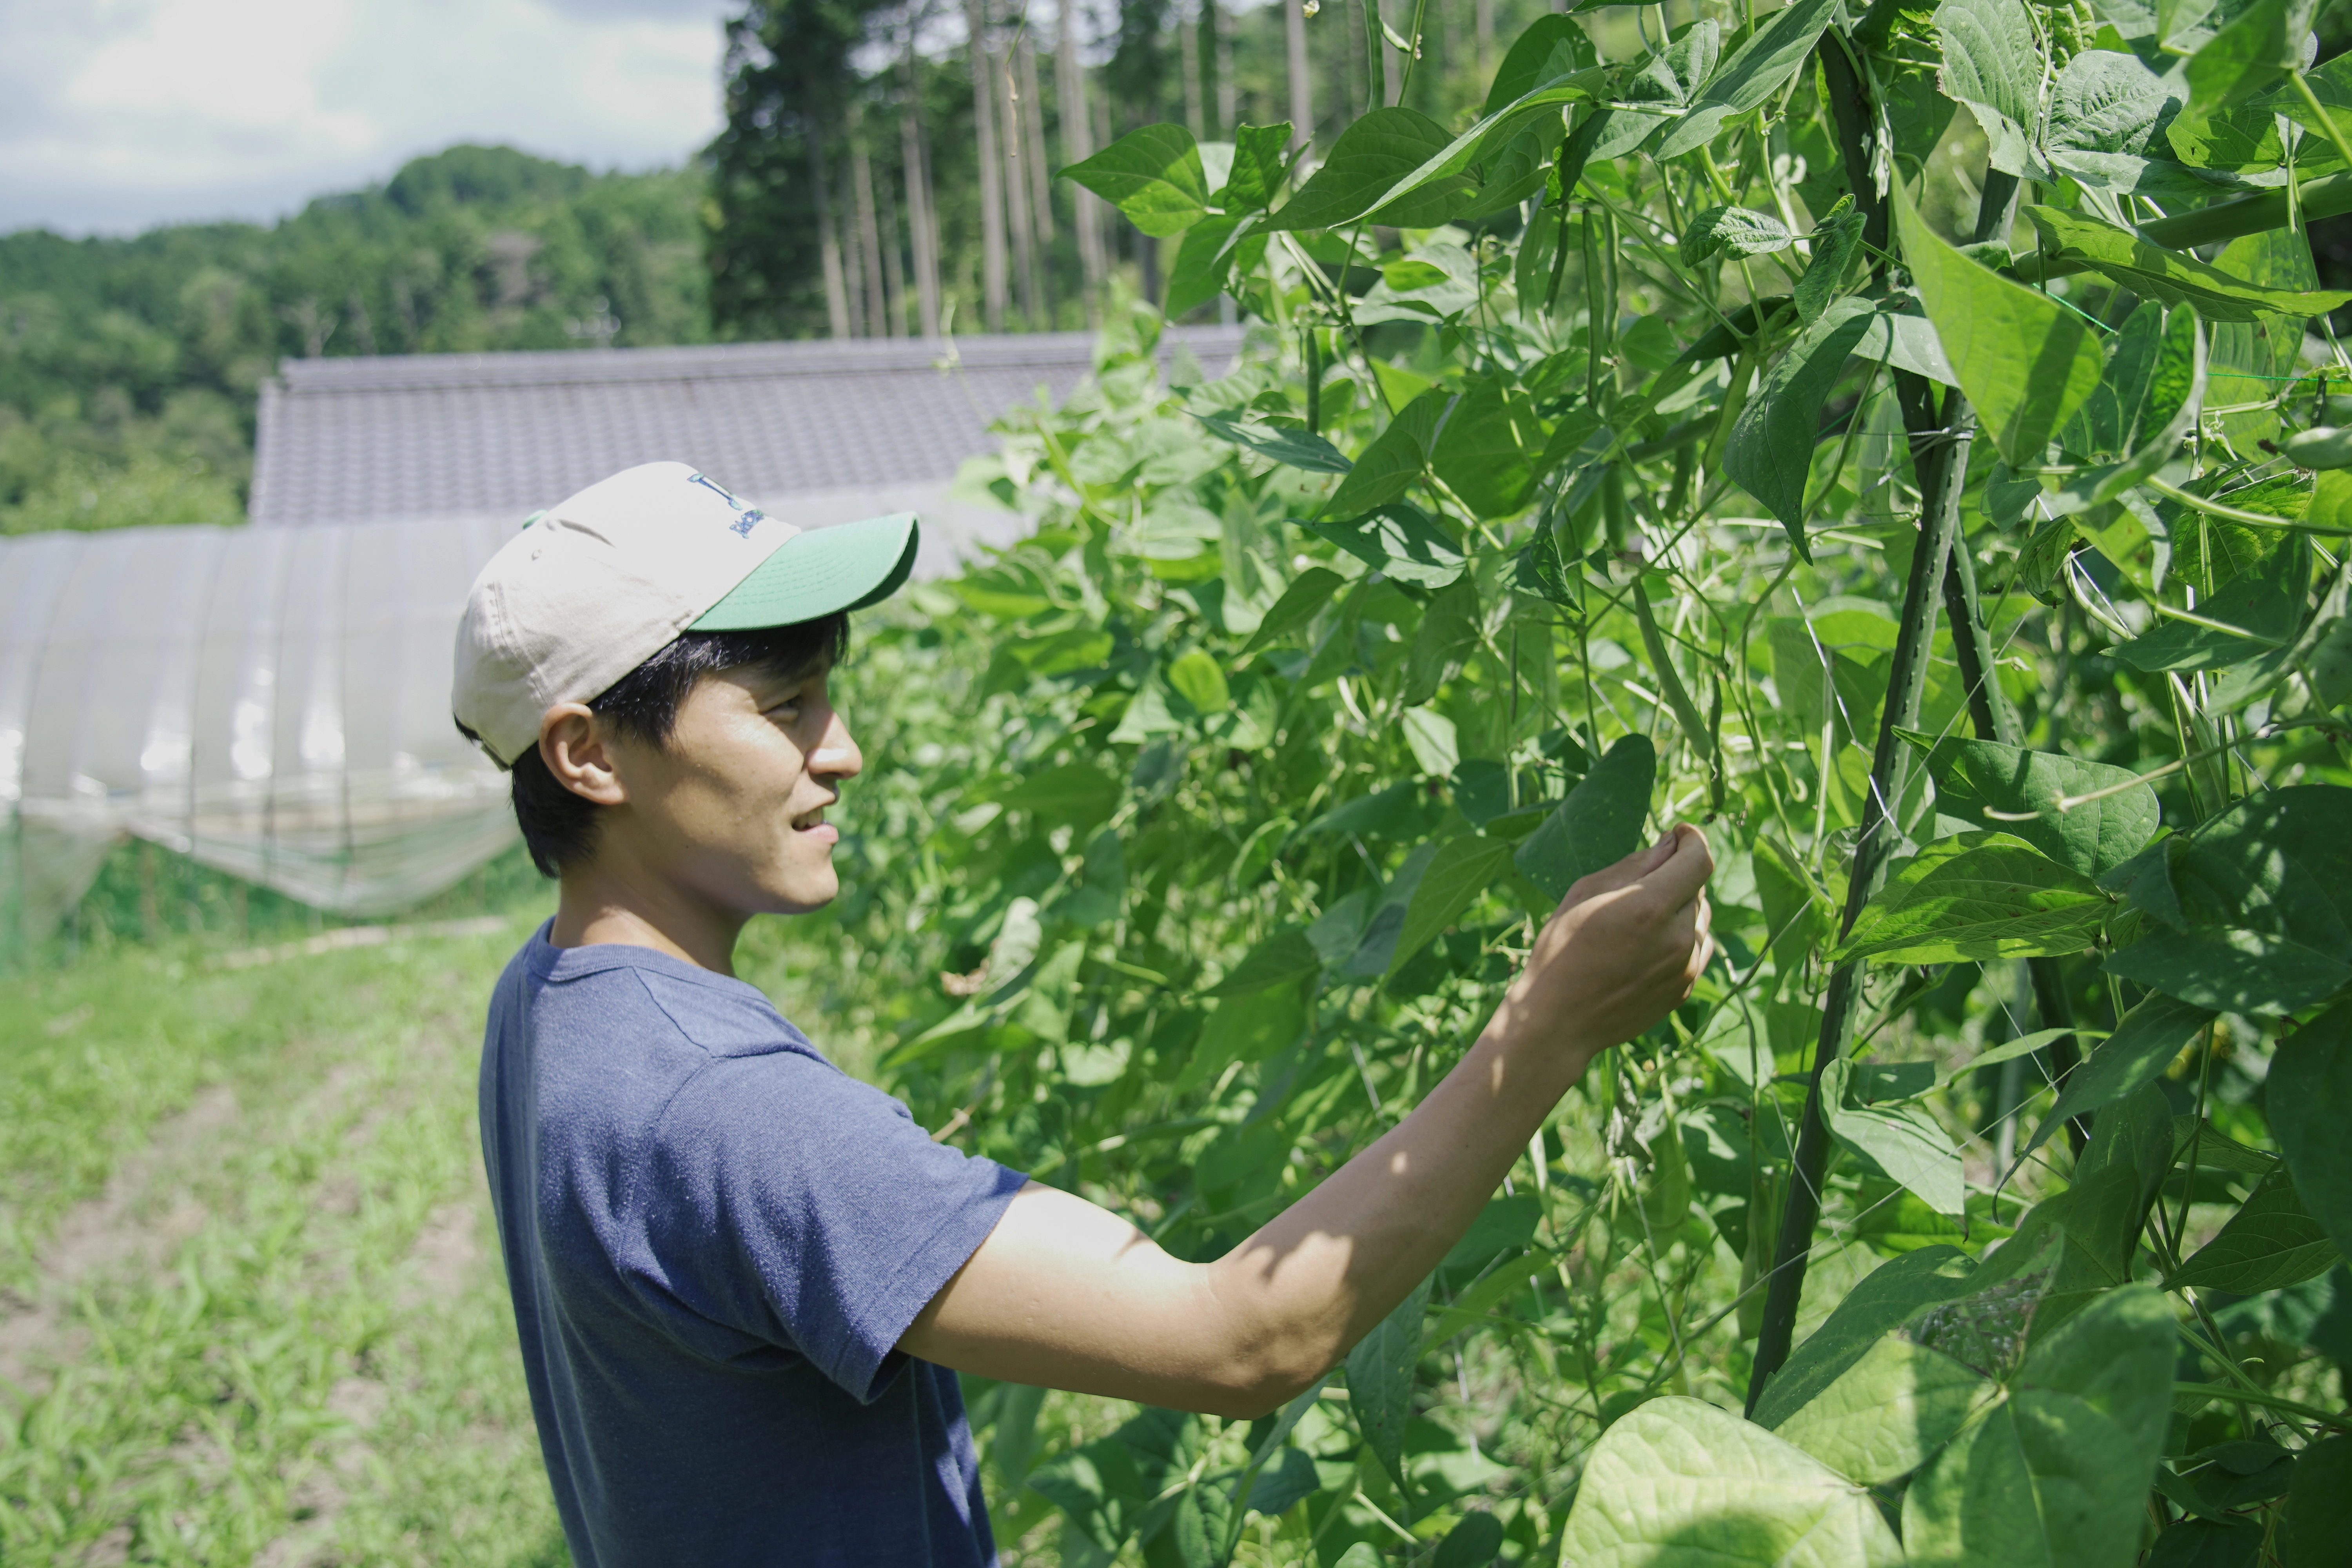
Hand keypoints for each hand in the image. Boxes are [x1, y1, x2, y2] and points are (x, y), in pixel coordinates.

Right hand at [1484, 824, 1714, 1064]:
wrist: (1558, 1021)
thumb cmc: (1559, 952)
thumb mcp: (1584, 893)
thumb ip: (1633, 865)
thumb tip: (1670, 844)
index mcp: (1649, 907)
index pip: (1698, 859)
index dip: (1693, 839)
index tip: (1680, 833)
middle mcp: (1677, 937)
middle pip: (1697, 888)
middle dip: (1676, 876)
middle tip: (1639, 884)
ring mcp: (1685, 967)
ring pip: (1699, 919)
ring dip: (1679, 908)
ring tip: (1638, 921)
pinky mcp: (1685, 988)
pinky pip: (1697, 947)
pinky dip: (1681, 937)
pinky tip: (1648, 945)